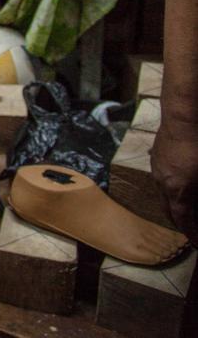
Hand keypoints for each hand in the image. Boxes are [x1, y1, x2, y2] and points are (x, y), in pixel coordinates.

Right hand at [151, 115, 197, 243]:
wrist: (184, 115)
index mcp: (177, 190)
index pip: (184, 221)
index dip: (193, 234)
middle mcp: (162, 181)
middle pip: (169, 210)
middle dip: (181, 223)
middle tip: (193, 229)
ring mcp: (157, 166)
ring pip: (164, 193)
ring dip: (176, 203)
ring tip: (189, 206)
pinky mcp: (157, 154)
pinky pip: (162, 178)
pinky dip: (173, 187)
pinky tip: (184, 179)